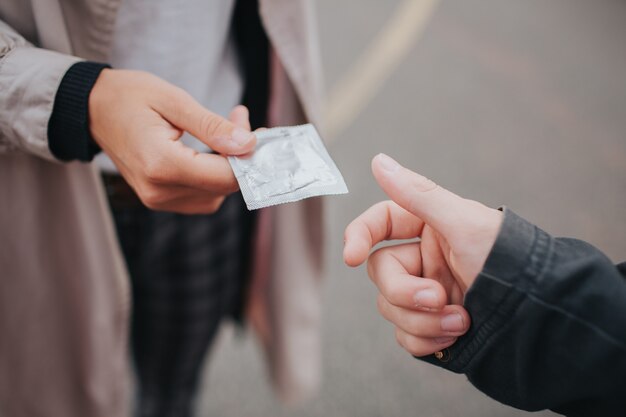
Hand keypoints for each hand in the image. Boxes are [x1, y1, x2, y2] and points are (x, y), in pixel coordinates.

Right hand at [89, 69, 256, 213]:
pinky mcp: (159, 199)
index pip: (224, 177)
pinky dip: (213, 175)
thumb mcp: (174, 101)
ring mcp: (157, 200)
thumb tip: (248, 145)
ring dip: (229, 166)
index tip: (260, 134)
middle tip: (241, 121)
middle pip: (223, 187)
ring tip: (226, 130)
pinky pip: (201, 196)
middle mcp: (159, 191)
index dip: (250, 159)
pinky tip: (212, 149)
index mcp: (161, 165)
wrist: (92, 109)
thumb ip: (213, 127)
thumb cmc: (129, 97)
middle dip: (241, 158)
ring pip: (216, 195)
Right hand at [343, 154, 502, 355]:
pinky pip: (405, 337)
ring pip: (389, 308)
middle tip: (437, 298)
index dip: (359, 236)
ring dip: (422, 321)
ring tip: (461, 321)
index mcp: (427, 228)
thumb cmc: (510, 258)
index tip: (351, 256)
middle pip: (381, 274)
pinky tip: (456, 336)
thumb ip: (418, 194)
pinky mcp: (431, 326)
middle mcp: (422, 260)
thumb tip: (379, 161)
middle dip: (405, 292)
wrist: (542, 311)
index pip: (379, 225)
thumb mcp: (465, 223)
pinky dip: (427, 341)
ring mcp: (425, 294)